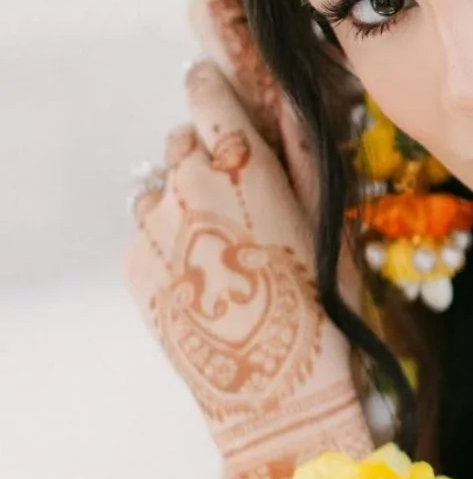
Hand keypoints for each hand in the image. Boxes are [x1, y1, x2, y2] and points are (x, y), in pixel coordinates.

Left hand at [123, 62, 372, 478]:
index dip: (212, 85)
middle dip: (206, 153)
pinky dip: (170, 242)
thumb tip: (290, 97)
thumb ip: (304, 151)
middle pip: (182, 139)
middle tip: (240, 195)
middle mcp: (186, 183)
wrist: (275, 393)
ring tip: (220, 244)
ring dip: (183, 199)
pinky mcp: (136, 266)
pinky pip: (147, 235)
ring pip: (159, 187)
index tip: (217, 87)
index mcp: (239, 162)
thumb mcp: (329, 221)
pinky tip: (205, 277)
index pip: (206, 91)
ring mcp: (154, 227)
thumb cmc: (319, 309)